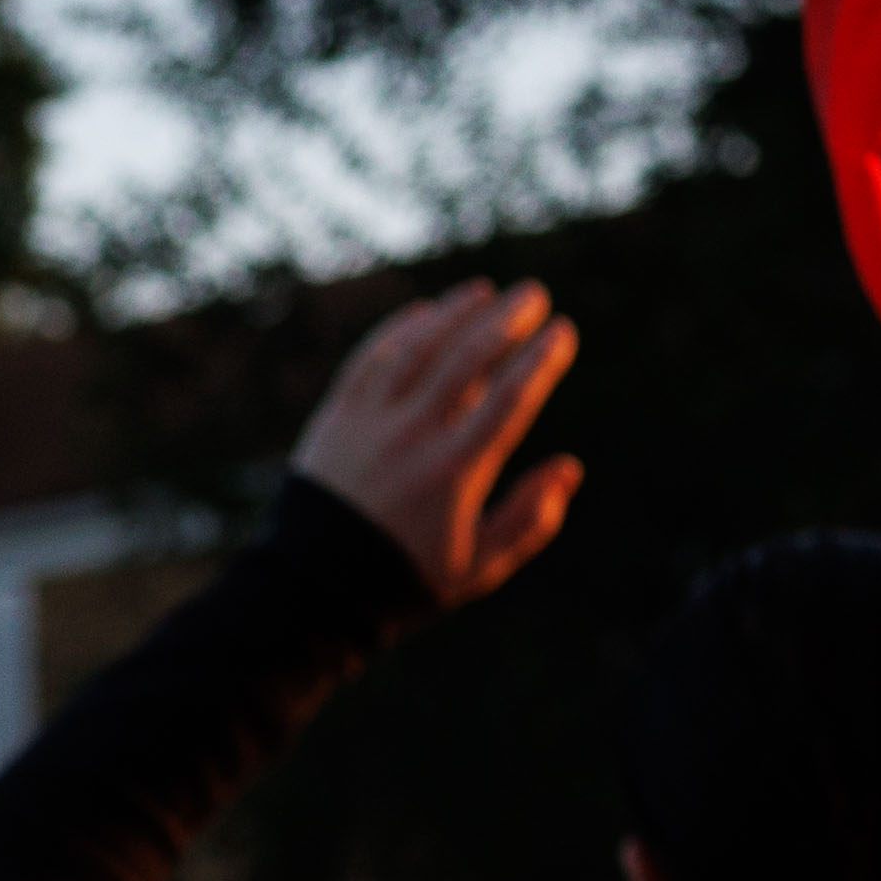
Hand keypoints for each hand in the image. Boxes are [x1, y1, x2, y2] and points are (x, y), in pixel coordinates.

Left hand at [294, 280, 581, 605]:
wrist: (310, 588)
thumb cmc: (403, 578)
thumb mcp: (476, 567)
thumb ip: (529, 520)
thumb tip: (569, 467)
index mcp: (454, 471)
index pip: (509, 400)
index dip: (540, 361)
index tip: (563, 332)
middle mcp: (411, 437)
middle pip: (466, 361)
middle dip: (505, 321)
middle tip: (533, 295)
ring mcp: (368, 423)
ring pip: (417, 350)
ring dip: (452, 314)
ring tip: (483, 292)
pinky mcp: (334, 418)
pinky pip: (369, 361)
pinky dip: (398, 332)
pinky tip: (424, 312)